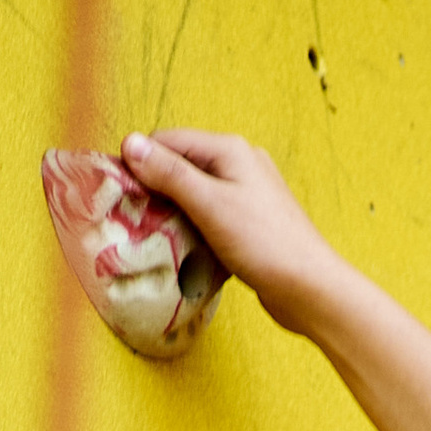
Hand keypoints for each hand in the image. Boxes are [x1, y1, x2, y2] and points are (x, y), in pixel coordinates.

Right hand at [120, 132, 337, 334]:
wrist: (310, 289)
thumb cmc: (264, 244)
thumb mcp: (209, 204)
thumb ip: (169, 173)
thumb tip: (130, 143)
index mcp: (229, 150)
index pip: (167, 141)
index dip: (140, 163)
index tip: (119, 193)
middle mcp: (239, 164)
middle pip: (180, 166)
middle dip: (156, 189)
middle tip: (136, 219)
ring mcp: (246, 194)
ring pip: (194, 194)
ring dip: (174, 213)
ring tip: (160, 236)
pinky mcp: (249, 223)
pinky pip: (210, 216)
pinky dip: (195, 229)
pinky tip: (188, 249)